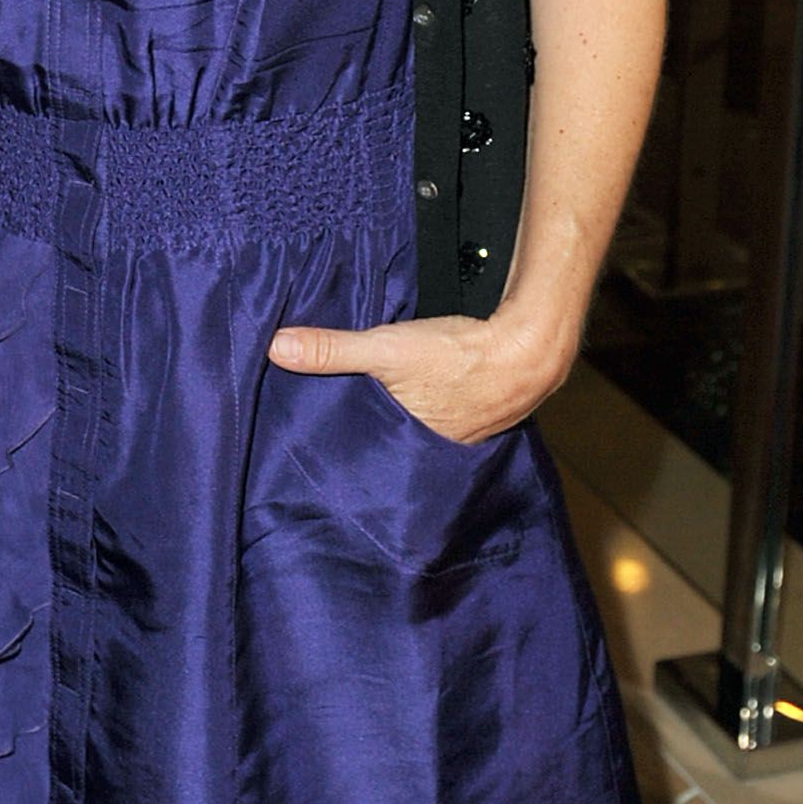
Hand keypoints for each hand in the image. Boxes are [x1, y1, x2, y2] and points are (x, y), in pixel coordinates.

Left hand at [267, 306, 573, 444]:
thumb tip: (276, 347)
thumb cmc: (457, 355)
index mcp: (400, 446)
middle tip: (321, 435)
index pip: (353, 454)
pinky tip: (408, 404)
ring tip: (358, 421)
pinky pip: (432, 428)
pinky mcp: (468, 426)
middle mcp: (425, 455)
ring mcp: (450, 443)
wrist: (525, 352)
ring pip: (407, 439)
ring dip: (389, 430)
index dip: (330, 448)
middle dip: (357, 443)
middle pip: (380, 449)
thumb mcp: (386, 347)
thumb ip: (333, 349)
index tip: (300, 445)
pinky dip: (417, 418)